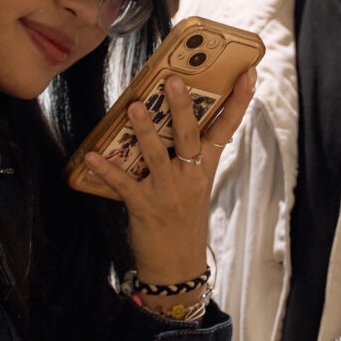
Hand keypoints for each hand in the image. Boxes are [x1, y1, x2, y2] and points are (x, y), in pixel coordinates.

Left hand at [83, 69, 256, 291]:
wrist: (177, 267)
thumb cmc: (184, 222)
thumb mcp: (196, 187)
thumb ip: (187, 156)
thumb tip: (170, 119)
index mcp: (205, 168)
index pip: (226, 128)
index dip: (238, 101)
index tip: (248, 74)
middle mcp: (190, 176)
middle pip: (189, 135)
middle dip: (182, 107)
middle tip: (174, 81)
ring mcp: (168, 192)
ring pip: (156, 155)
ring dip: (144, 130)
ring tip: (134, 107)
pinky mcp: (144, 207)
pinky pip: (122, 184)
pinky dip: (106, 169)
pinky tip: (92, 155)